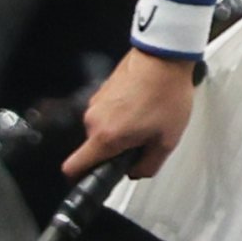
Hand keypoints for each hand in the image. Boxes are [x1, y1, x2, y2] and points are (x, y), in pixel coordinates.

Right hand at [73, 50, 198, 181]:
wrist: (164, 59)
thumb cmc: (166, 97)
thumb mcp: (167, 141)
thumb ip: (148, 165)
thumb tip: (135, 173)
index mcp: (105, 137)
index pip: (74, 166)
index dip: (80, 178)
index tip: (92, 181)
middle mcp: (92, 121)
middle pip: (95, 149)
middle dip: (115, 151)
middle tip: (143, 142)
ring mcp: (94, 104)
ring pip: (103, 131)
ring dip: (120, 132)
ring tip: (147, 120)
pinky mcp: (100, 92)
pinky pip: (106, 114)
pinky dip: (120, 117)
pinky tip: (141, 108)